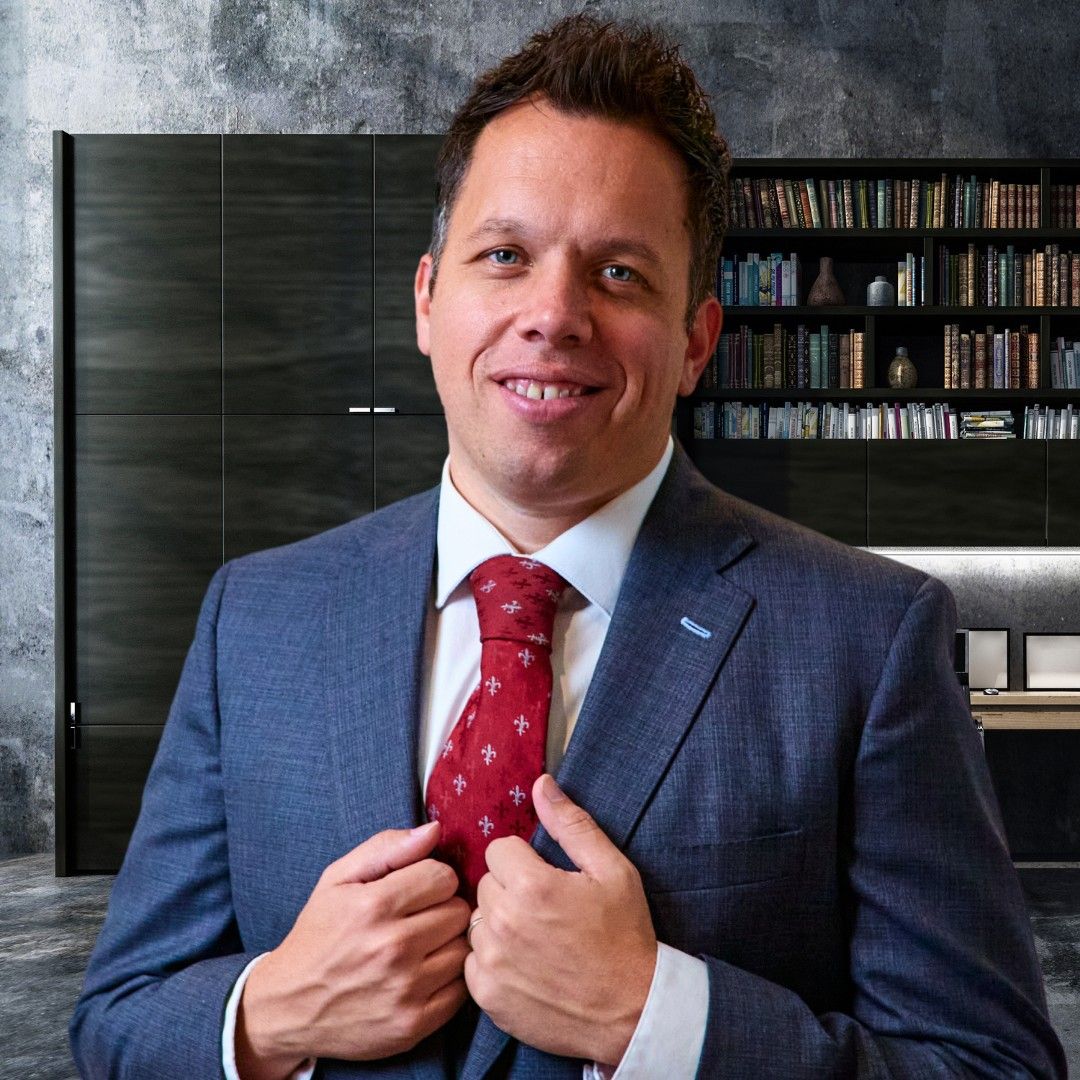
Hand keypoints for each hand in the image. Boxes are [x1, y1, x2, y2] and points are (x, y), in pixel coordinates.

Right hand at [235, 820, 470, 1074]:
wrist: (289, 1007)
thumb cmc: (318, 934)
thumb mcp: (338, 879)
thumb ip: (387, 847)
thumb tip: (434, 830)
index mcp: (374, 905)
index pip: (444, 877)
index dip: (434, 879)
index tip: (419, 890)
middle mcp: (392, 947)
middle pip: (458, 911)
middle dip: (444, 909)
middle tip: (421, 918)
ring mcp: (404, 989)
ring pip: (463, 949)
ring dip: (449, 944)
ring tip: (424, 945)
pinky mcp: (413, 1024)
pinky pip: (461, 990)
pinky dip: (449, 980)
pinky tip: (425, 973)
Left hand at [464, 774, 656, 1066]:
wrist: (634, 1011)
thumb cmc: (625, 936)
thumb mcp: (611, 869)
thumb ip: (571, 823)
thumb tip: (541, 784)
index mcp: (533, 885)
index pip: (499, 850)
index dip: (523, 861)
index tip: (546, 880)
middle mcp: (504, 922)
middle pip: (485, 884)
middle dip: (509, 890)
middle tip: (543, 910)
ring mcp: (493, 962)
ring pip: (477, 921)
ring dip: (498, 925)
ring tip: (534, 939)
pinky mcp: (488, 995)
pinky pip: (473, 961)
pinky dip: (492, 962)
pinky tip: (524, 966)